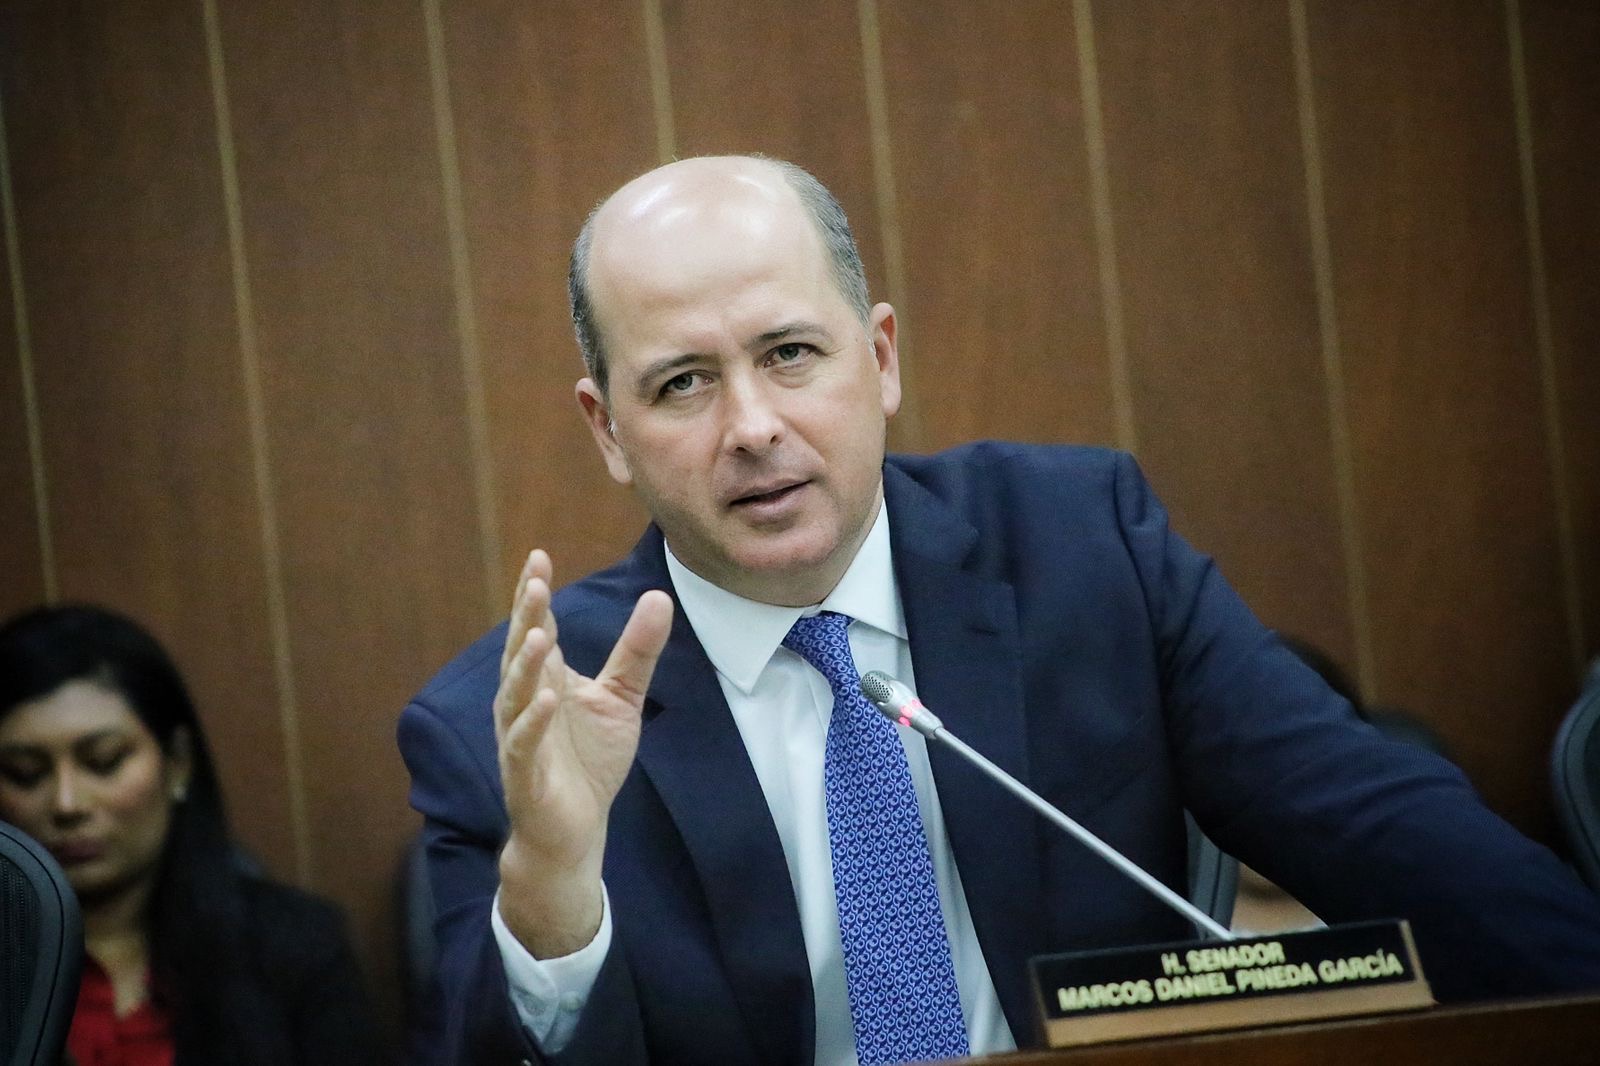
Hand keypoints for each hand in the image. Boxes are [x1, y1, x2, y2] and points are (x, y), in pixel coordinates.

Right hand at [494, 549, 672, 956]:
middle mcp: (525, 701)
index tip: (539, 556)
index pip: (537, 628)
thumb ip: (637, 650)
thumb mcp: (622, 697)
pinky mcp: (525, 773)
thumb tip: (659, 595)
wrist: (575, 829)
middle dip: (526, 617)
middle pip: (522, 651)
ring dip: (525, 664)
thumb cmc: (590, 760)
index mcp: (545, 679)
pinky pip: (524, 743)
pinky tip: (546, 701)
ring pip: (516, 693)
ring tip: (538, 634)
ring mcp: (521, 736)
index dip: (535, 595)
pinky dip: (533, 722)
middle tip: (536, 581)